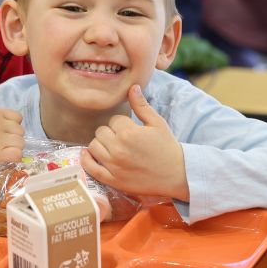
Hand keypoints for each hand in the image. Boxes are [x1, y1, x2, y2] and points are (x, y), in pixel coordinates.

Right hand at [0, 108, 24, 185]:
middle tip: (3, 148)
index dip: (13, 127)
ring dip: (14, 151)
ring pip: (21, 144)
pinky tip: (3, 161)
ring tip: (2, 155)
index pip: (17, 117)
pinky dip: (14, 160)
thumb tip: (7, 129)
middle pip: (20, 132)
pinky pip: (17, 155)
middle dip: (14, 140)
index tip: (6, 135)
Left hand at [80, 85, 188, 200]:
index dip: (122, 124)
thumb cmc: (168, 148)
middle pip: (101, 132)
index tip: (132, 131)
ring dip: (101, 145)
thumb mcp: (157, 123)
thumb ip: (141, 105)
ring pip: (93, 146)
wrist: (179, 176)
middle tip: (124, 140)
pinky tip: (89, 155)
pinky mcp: (114, 181)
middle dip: (111, 133)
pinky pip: (91, 168)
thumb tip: (132, 86)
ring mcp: (115, 166)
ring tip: (113, 148)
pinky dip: (87, 160)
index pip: (113, 121)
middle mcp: (118, 149)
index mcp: (128, 133)